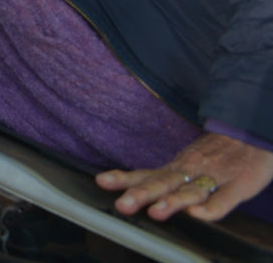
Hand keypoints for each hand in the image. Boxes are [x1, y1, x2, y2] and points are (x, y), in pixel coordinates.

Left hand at [96, 132, 272, 221]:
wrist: (249, 135)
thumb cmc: (213, 154)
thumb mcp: (183, 164)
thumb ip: (159, 177)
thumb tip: (126, 185)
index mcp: (175, 169)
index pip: (146, 175)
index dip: (124, 178)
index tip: (102, 181)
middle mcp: (190, 172)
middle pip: (164, 183)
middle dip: (142, 194)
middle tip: (123, 204)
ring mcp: (214, 178)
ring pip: (191, 191)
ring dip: (173, 202)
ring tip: (156, 212)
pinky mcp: (238, 185)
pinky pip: (225, 199)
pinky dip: (212, 208)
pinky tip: (199, 215)